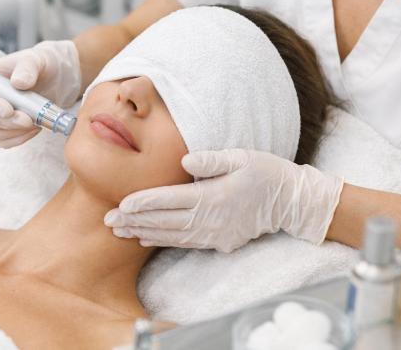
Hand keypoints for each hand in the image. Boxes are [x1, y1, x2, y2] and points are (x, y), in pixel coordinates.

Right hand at [0, 40, 81, 147]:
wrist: (57, 78)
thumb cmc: (42, 64)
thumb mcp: (37, 59)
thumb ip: (27, 67)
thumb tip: (18, 82)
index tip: (8, 108)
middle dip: (6, 122)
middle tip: (28, 118)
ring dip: (15, 131)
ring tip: (36, 121)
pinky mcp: (6, 129)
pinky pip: (6, 142)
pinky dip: (21, 138)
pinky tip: (36, 127)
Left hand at [104, 149, 343, 252]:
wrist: (292, 202)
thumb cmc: (266, 173)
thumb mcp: (242, 157)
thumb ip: (212, 160)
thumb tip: (185, 160)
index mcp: (212, 196)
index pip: (169, 201)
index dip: (143, 203)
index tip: (120, 206)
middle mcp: (210, 219)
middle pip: (164, 222)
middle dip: (134, 222)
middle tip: (107, 222)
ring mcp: (214, 234)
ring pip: (171, 236)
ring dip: (143, 233)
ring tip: (119, 232)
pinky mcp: (219, 242)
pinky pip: (185, 243)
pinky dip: (162, 241)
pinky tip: (145, 239)